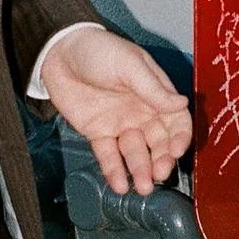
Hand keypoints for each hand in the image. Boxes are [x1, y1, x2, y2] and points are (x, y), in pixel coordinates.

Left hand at [39, 26, 191, 194]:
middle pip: (159, 142)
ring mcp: (120, 124)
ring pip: (135, 153)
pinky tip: (118, 185)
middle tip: (159, 174)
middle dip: (161, 160)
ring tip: (141, 188)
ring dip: (140, 170)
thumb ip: (153, 88)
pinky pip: (109, 155)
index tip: (177, 151)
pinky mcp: (98, 133)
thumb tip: (181, 104)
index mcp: (155, 93)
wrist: (58, 53)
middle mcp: (141, 112)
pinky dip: (114, 171)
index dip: (180, 137)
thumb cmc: (98, 50)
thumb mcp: (129, 65)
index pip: (176, 120)